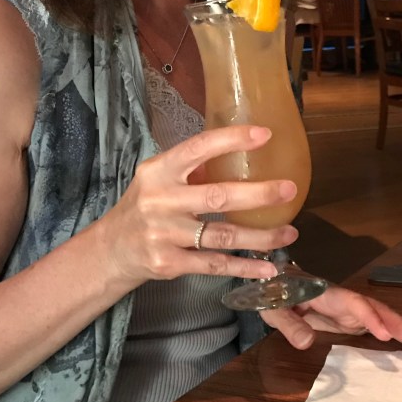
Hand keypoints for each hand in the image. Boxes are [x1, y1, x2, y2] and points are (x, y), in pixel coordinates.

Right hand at [99, 125, 298, 284]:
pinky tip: (268, 267)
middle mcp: (161, 200)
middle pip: (217, 196)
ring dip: (261, 236)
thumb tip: (243, 153)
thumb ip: (192, 169)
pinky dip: (244, 267)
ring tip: (289, 233)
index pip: (198, 148)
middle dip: (258, 194)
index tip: (265, 135)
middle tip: (289, 190)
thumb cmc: (145, 206)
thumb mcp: (158, 178)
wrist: (111, 250)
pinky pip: (215, 265)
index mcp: (159, 171)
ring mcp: (164, 234)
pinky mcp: (169, 264)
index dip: (232, 140)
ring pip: (222, 236)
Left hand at [262, 285, 401, 350]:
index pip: (353, 303)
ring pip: (380, 316)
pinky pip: (375, 326)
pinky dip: (393, 334)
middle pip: (375, 308)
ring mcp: (348, 310)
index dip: (370, 317)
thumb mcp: (273, 309)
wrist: (272, 286)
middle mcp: (343, 300)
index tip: (384, 334)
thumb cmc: (272, 295)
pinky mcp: (349, 320)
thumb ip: (288, 323)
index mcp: (326, 294)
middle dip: (399, 324)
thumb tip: (306, 342)